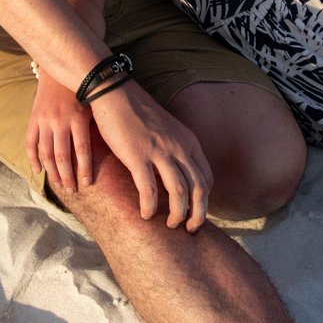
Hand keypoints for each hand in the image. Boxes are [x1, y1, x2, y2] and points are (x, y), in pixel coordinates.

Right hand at [27, 76, 95, 194]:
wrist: (59, 69)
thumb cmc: (82, 89)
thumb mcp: (94, 105)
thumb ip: (97, 126)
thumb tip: (113, 151)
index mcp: (78, 118)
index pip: (82, 151)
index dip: (84, 170)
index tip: (88, 184)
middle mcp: (59, 121)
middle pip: (62, 156)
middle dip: (67, 176)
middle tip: (72, 190)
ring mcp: (44, 120)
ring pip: (46, 153)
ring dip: (52, 172)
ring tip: (59, 184)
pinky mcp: (33, 118)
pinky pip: (30, 142)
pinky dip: (33, 158)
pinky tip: (39, 170)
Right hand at [87, 84, 212, 231]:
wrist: (115, 93)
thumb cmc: (137, 112)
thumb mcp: (167, 129)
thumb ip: (175, 148)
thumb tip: (175, 171)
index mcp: (188, 142)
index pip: (207, 177)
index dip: (204, 200)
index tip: (195, 212)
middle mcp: (179, 148)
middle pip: (199, 189)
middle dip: (198, 214)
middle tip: (190, 229)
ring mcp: (160, 152)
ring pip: (180, 193)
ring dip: (178, 215)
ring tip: (170, 226)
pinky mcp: (138, 156)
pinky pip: (150, 191)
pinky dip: (150, 207)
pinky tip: (146, 215)